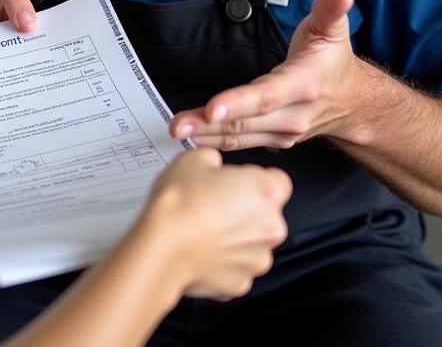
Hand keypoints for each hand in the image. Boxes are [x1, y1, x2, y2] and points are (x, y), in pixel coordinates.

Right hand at [143, 148, 290, 300]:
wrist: (162, 247)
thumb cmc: (179, 204)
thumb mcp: (192, 158)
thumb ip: (213, 160)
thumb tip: (213, 166)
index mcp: (265, 192)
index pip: (279, 181)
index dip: (255, 178)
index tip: (237, 180)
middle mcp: (271, 227)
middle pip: (266, 214)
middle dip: (245, 208)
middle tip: (213, 201)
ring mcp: (257, 259)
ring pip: (253, 242)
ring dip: (236, 235)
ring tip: (203, 227)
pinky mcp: (240, 283)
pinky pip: (236, 266)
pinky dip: (223, 259)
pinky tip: (200, 247)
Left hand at [169, 0, 362, 149]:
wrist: (353, 102)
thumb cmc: (334, 62)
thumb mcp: (333, 30)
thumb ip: (329, 9)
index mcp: (303, 84)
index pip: (267, 95)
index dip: (239, 103)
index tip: (213, 109)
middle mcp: (293, 114)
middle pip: (246, 121)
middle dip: (209, 123)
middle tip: (178, 125)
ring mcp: (284, 132)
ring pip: (240, 136)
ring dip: (206, 134)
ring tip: (178, 131)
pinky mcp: (274, 140)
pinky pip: (241, 143)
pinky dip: (215, 142)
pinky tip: (194, 138)